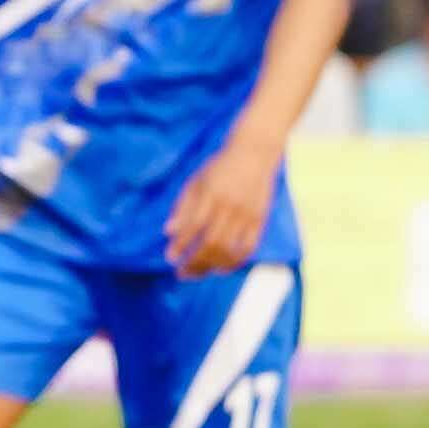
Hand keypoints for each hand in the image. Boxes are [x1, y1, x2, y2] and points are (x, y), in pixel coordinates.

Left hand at [166, 139, 282, 276]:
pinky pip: (248, 248)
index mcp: (211, 194)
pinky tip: (222, 268)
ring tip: (198, 273)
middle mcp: (229, 206)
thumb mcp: (196, 180)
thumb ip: (183, 206)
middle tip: (182, 273)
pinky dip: (235, 262)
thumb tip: (168, 232)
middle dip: (194, 262)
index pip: (193, 225)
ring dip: (211, 266)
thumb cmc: (220, 167)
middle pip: (210, 243)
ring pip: (228, 249)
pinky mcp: (260, 220)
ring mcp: (246, 215)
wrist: (255, 154)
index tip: (170, 257)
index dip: (181, 244)